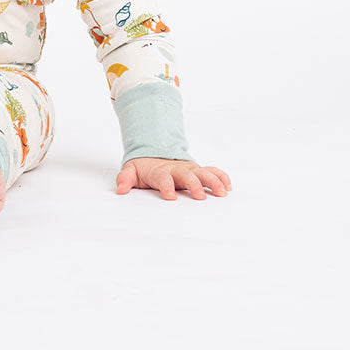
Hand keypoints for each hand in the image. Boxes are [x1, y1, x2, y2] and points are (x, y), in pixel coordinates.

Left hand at [116, 157, 230, 199]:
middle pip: (187, 175)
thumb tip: (120, 190)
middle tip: (200, 196)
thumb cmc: (144, 167)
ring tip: (222, 192)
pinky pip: (212, 171)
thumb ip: (125, 179)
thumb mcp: (131, 171)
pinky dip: (221, 177)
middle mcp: (177, 169)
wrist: (154, 152)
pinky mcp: (197, 170)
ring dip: (213, 181)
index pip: (163, 178)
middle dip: (194, 185)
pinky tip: (228, 186)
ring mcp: (189, 169)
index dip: (166, 187)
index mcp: (159, 171)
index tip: (171, 197)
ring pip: (202, 173)